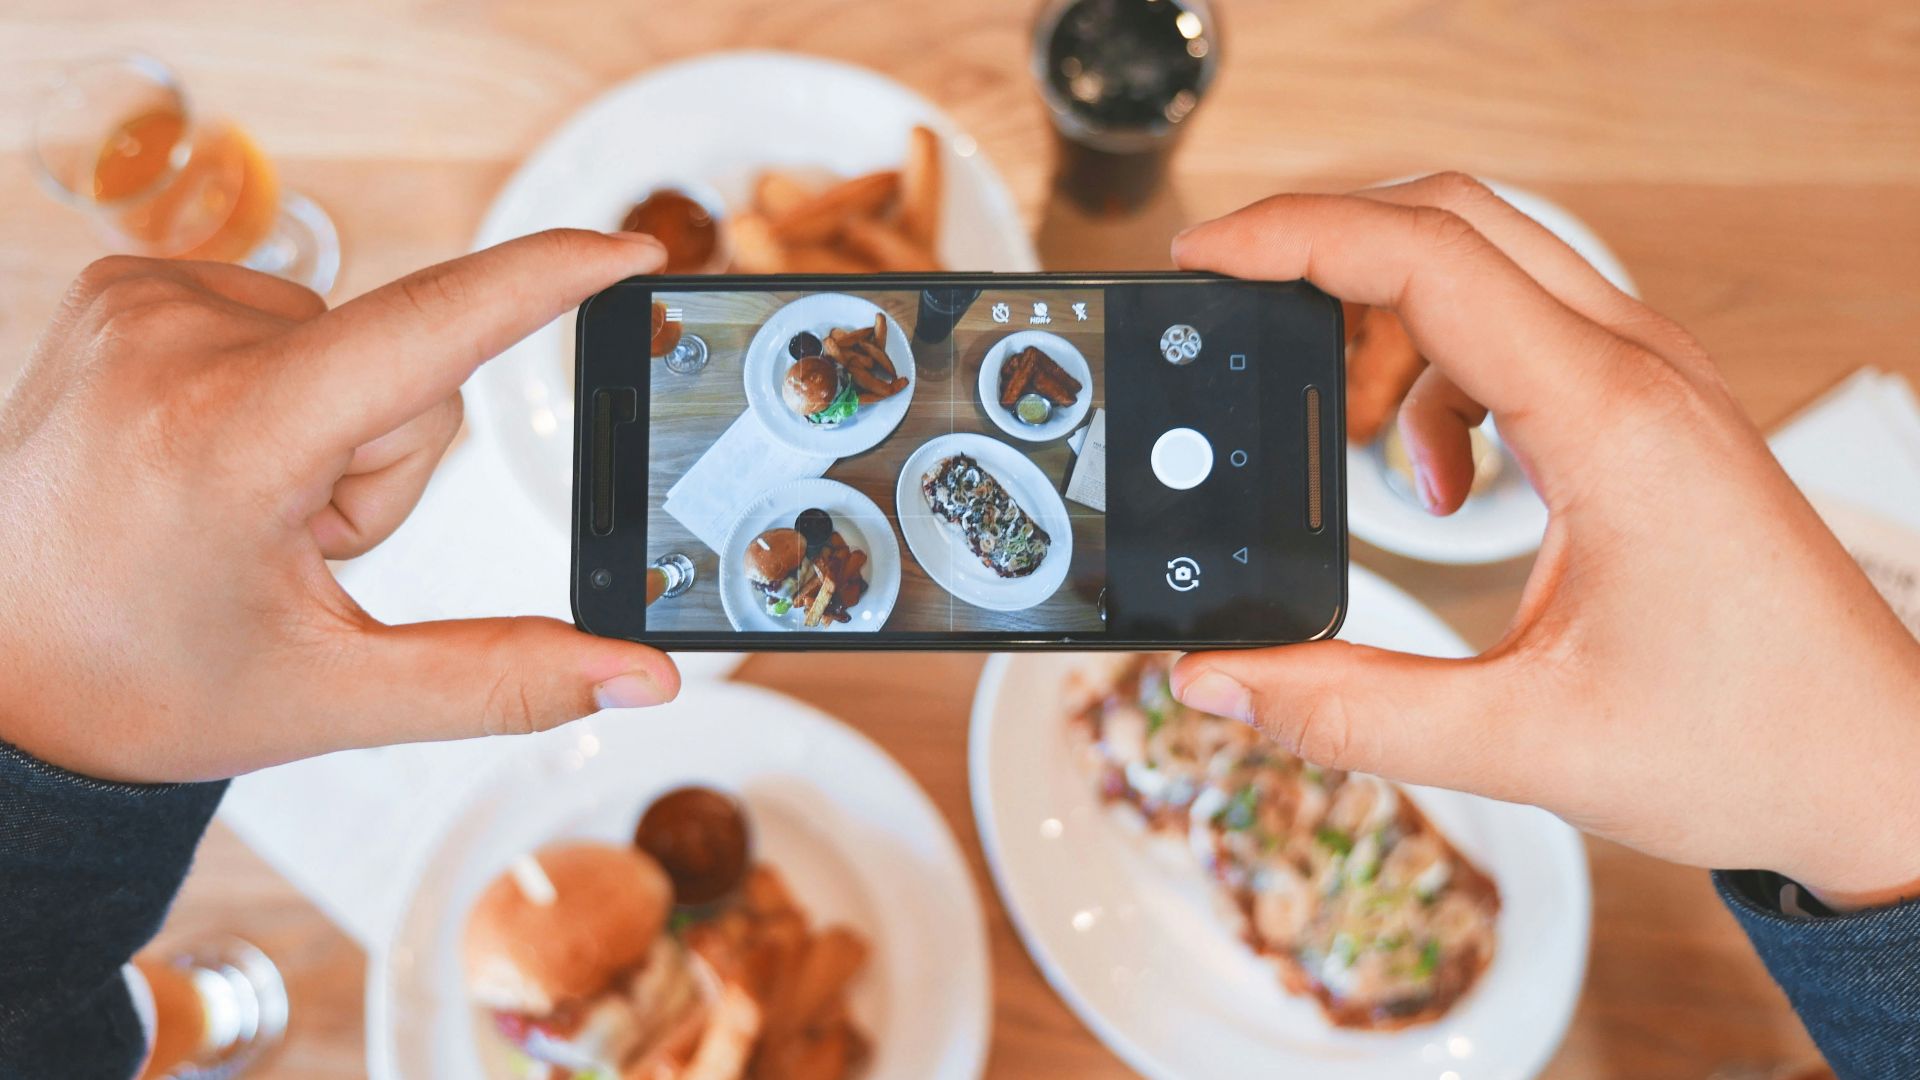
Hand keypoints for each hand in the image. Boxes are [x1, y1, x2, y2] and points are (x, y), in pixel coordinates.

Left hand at [0, 231, 680, 782]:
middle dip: (388, 464)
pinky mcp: (127, 286)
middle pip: (407, 371)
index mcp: (228, 441)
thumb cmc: (141, 685)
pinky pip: (287, 319)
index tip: (631, 250)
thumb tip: (642, 678)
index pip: (430, 331)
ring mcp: (140, 302)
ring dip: (335, 431)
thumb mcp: (333, 696)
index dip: (546, 282)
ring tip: (243, 508)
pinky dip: (283, 392)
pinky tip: (214, 459)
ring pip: (353, 345)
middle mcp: (174, 342)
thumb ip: (506, 680)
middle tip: (295, 545)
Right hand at [1169, 174, 1919, 907]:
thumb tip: (1220, 678)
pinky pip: (1518, 330)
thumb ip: (1350, 712)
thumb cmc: (1751, 741)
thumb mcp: (1522, 741)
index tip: (1206, 257)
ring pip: (1486, 266)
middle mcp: (1637, 371)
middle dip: (1326, 250)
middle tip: (1240, 311)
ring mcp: (1651, 381)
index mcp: (1607, 420)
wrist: (1875, 768)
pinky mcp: (1650, 411)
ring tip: (1346, 435)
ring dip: (1386, 321)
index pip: (1427, 258)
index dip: (1295, 237)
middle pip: (1452, 220)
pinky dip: (1441, 376)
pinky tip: (1442, 481)